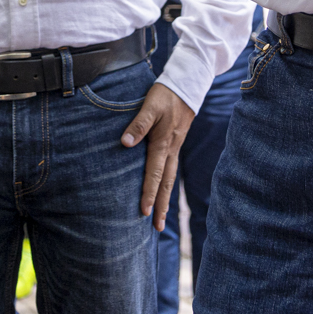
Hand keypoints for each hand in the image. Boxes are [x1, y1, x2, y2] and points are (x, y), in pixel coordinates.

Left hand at [122, 83, 194, 230]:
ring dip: (164, 199)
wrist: (186, 85)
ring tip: (160, 218)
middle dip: (161, 206)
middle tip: (157, 228)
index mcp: (163, 143)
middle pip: (166, 184)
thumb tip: (125, 143)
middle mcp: (171, 150)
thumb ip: (138, 124)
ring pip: (169, 179)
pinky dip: (166, 185)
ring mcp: (175, 148)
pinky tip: (162, 192)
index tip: (144, 211)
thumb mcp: (150, 105)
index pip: (155, 174)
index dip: (149, 193)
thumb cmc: (165, 94)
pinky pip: (170, 171)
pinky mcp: (174, 145)